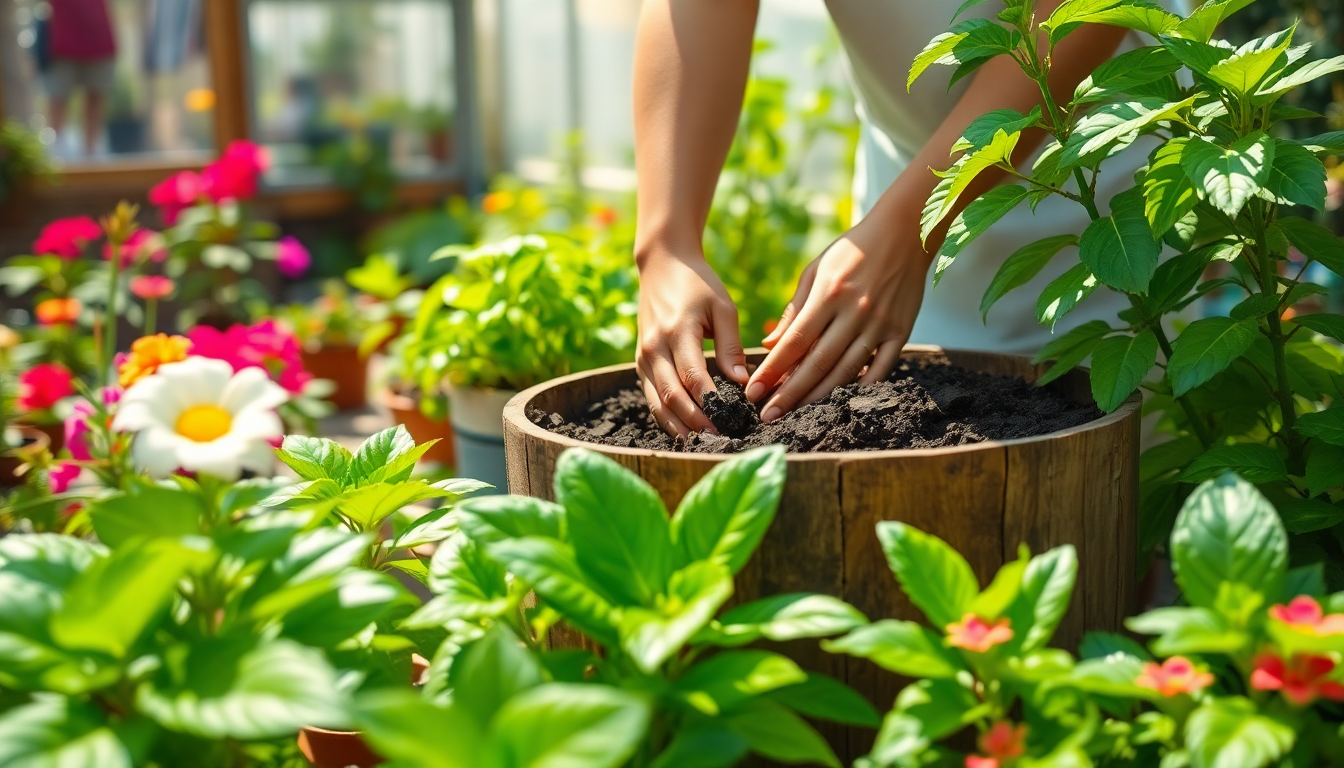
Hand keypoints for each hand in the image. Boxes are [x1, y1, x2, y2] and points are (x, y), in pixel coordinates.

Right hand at [636, 246, 747, 435]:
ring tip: (701, 444)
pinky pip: (651, 397)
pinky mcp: (640, 363)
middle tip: (720, 440)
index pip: (693, 377)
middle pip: (672, 396)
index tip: (732, 421)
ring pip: (657, 402)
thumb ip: (730, 345)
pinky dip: (666, 417)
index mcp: (677, 332)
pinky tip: (684, 431)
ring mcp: (643, 357)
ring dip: (678, 426)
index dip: (711, 403)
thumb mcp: (722, 307)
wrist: (662, 265)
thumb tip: (742, 382)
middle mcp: (654, 348)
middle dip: (695, 422)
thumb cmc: (698, 284)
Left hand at [747, 219, 930, 421]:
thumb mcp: (815, 271)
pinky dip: (861, 388)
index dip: (772, 371)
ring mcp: (880, 324)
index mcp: (828, 294)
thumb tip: (770, 345)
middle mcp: (855, 311)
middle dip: (789, 393)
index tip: (753, 392)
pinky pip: (881, 369)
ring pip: (846, 371)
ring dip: (819, 396)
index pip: (794, 342)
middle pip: (817, 363)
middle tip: (768, 416)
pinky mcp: (901, 332)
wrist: (904, 233)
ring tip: (796, 414)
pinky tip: (840, 401)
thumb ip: (794, 310)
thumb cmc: (851, 251)